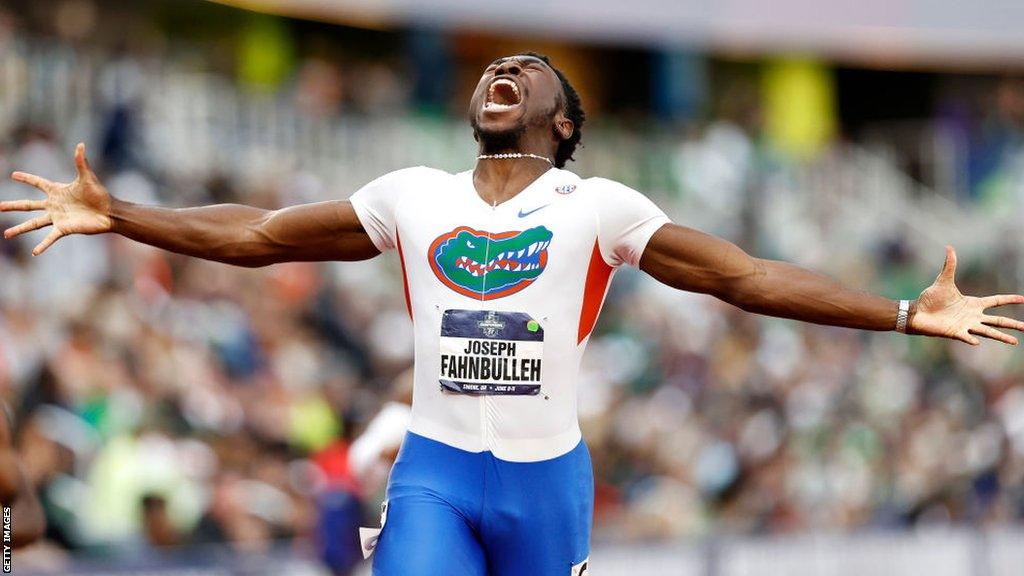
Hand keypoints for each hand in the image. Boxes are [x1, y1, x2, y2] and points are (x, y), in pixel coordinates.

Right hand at [3, 143, 112, 254]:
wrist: (109, 212)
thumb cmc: (100, 194)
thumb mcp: (88, 177)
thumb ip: (81, 161)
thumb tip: (81, 144)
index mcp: (58, 191)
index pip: (38, 182)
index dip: (26, 178)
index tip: (13, 175)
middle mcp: (54, 205)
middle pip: (29, 205)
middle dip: (13, 206)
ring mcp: (57, 217)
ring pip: (34, 223)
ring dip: (20, 229)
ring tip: (6, 234)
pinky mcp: (64, 228)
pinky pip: (50, 238)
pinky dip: (43, 245)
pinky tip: (34, 252)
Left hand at [909, 245, 1023, 344]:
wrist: (917, 312)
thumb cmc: (930, 298)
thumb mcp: (943, 280)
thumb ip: (949, 265)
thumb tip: (949, 247)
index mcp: (972, 304)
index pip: (995, 301)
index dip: (1009, 300)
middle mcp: (972, 316)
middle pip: (997, 320)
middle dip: (1013, 324)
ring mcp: (965, 325)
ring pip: (987, 331)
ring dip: (1000, 336)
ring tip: (1014, 342)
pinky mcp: (954, 332)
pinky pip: (966, 336)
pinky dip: (971, 338)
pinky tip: (977, 342)